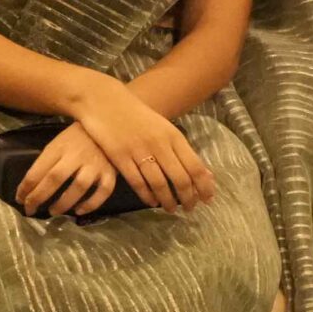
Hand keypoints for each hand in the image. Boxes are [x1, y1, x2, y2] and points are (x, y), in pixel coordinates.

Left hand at [17, 122, 119, 217]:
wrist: (109, 125)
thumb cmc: (77, 138)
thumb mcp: (58, 143)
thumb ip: (47, 162)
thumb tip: (31, 187)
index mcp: (59, 147)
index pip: (38, 170)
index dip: (26, 188)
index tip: (20, 200)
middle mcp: (77, 156)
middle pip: (55, 179)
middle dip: (39, 197)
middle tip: (31, 210)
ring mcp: (96, 164)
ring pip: (79, 187)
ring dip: (63, 203)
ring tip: (54, 212)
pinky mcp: (111, 172)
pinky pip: (104, 191)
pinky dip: (91, 204)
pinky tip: (79, 211)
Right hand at [63, 78, 213, 210]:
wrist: (104, 102)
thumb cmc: (137, 115)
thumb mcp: (163, 128)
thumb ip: (180, 149)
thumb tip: (202, 172)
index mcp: (174, 136)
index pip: (195, 166)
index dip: (204, 186)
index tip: (208, 199)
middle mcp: (160, 145)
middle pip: (180, 179)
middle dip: (188, 198)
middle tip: (190, 209)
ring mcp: (139, 151)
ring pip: (159, 184)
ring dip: (168, 200)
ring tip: (172, 209)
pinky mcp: (120, 158)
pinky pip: (137, 182)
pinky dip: (147, 196)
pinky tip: (152, 202)